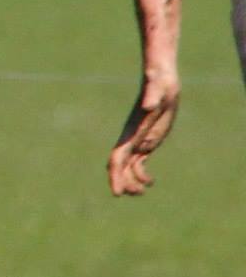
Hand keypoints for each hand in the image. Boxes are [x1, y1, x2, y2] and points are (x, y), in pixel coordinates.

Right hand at [107, 74, 179, 195]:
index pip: (118, 158)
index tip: (116, 191)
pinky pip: (139, 164)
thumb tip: (148, 105)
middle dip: (122, 182)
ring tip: (142, 192)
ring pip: (128, 168)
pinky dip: (141, 175)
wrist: (161, 82)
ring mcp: (137, 141)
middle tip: (132, 194)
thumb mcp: (156, 91)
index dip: (115, 175)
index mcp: (131, 133)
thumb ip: (151, 97)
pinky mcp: (147, 142)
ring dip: (131, 181)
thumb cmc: (158, 84)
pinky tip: (150, 182)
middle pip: (119, 166)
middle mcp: (130, 139)